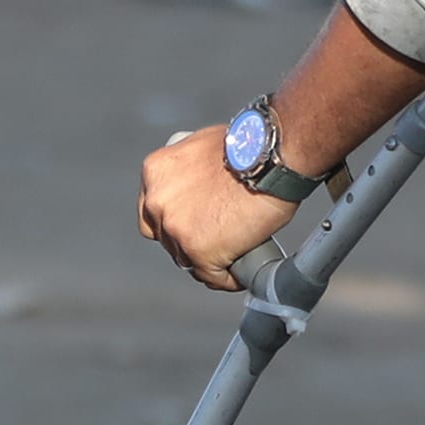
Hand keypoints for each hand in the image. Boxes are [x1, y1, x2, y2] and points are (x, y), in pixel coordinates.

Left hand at [137, 123, 293, 293]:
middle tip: (215, 239)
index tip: (191, 224)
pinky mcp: (198, 252)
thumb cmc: (250, 147)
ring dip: (208, 260)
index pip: (151, 210)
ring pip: (186, 259)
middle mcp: (158, 202)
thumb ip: (189, 170)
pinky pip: (211, 276)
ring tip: (232, 255)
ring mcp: (176, 229)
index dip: (172, 220)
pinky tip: (240, 272)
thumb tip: (198, 184)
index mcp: (156, 172)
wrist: (272, 158)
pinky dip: (227, 278)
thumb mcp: (202, 145)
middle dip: (189, 241)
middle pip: (166, 238)